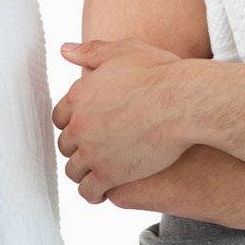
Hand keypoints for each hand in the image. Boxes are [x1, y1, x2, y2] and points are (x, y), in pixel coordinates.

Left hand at [52, 38, 190, 203]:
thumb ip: (91, 52)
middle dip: (78, 148)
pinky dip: (93, 193)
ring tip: (99, 173)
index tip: (86, 128)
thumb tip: (65, 50)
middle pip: (66, 145)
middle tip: (95, 151)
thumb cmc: (160, 74)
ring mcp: (92, 151)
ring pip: (74, 170)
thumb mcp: (123, 51)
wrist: (183, 102)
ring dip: (84, 172)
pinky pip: (89, 191)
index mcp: (79, 96)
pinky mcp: (109, 174)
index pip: (60, 117)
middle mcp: (80, 125)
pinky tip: (104, 191)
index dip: (73, 123)